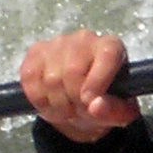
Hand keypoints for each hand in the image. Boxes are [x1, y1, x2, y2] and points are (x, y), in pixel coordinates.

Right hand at [20, 30, 138, 143]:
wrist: (81, 102)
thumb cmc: (105, 103)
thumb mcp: (121, 114)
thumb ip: (114, 111)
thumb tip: (95, 106)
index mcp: (112, 47)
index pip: (107, 55)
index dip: (97, 81)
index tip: (90, 102)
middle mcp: (85, 39)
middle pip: (73, 71)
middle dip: (74, 101)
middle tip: (79, 113)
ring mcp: (58, 43)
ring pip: (51, 78)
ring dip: (57, 104)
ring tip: (67, 111)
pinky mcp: (36, 52)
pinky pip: (31, 79)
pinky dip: (38, 99)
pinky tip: (50, 103)